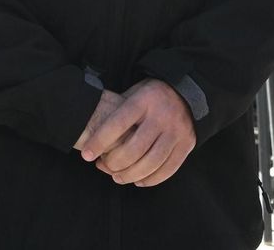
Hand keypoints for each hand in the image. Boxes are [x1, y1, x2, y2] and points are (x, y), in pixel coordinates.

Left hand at [77, 78, 195, 187]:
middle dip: (114, 162)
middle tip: (103, 166)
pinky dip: (151, 179)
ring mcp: (177, 130)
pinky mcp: (187, 144)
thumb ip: (117, 112)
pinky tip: (138, 180)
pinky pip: (168, 169)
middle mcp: (163, 115)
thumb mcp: (133, 93)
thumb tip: (92, 137)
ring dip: (131, 175)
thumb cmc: (150, 97)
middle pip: (135, 148)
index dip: (100, 141)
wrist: (186, 94)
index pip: (118, 123)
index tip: (87, 155)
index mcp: (145, 100)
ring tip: (118, 177)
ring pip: (151, 162)